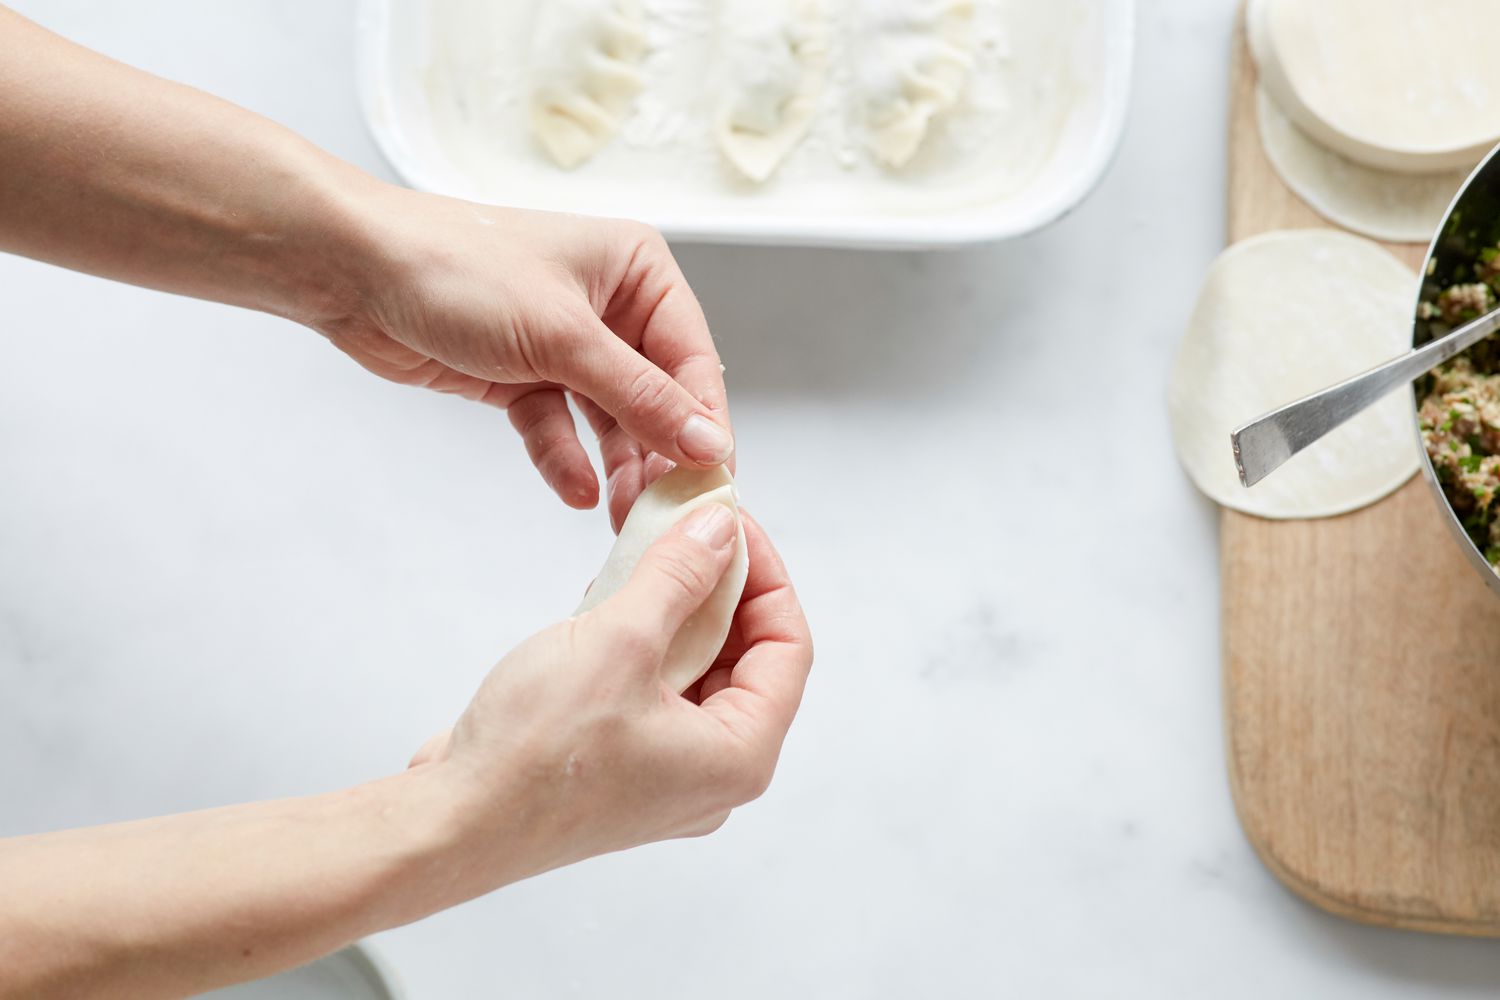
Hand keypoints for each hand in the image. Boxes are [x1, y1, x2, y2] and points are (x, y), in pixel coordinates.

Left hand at [322, 190, 732, 529]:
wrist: (353, 271)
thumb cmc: (456, 270)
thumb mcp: (562, 338)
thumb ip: (640, 396)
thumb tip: (706, 442)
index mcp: (636, 271)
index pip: (691, 357)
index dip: (704, 421)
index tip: (713, 478)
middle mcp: (608, 305)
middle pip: (655, 395)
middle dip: (659, 453)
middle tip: (667, 510)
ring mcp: (565, 344)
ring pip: (610, 419)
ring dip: (618, 466)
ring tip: (626, 515)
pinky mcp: (523, 376)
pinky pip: (559, 429)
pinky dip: (567, 460)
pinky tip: (577, 491)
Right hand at [410, 506, 811, 881]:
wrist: (450, 823)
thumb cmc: (534, 755)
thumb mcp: (620, 640)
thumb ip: (679, 575)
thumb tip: (718, 528)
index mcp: (739, 757)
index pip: (789, 647)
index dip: (765, 575)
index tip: (731, 523)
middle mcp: (712, 775)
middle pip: (747, 660)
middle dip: (720, 588)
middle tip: (691, 530)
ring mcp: (666, 776)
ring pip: (698, 672)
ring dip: (677, 610)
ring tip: (647, 556)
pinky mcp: (622, 768)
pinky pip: (655, 691)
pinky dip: (642, 642)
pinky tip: (609, 602)